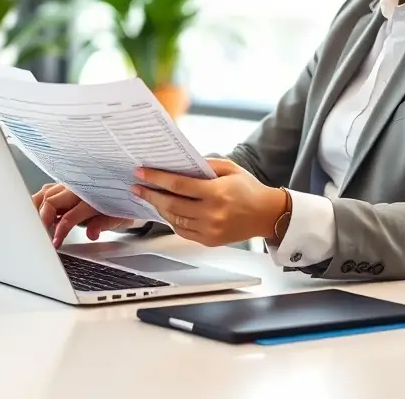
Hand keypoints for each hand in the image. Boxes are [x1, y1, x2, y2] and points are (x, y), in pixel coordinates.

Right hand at [31, 183, 134, 247]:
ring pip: (46, 194)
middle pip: (52, 201)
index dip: (60, 231)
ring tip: (34, 225)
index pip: (70, 216)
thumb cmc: (121, 206)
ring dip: (37, 209)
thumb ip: (104, 224)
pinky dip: (38, 200)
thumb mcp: (119, 218)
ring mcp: (70, 185)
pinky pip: (47, 190)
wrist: (126, 191)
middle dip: (43, 220)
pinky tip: (36, 212)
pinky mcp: (64, 185)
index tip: (55, 243)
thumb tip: (92, 233)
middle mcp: (79, 188)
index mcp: (94, 196)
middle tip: (41, 235)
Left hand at [130, 159, 287, 246]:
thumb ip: (205, 165)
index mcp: (216, 193)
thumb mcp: (230, 168)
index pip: (178, 184)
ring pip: (174, 219)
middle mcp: (212, 213)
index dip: (156, 178)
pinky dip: (171, 220)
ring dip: (158, 208)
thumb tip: (179, 163)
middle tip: (137, 186)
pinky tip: (166, 210)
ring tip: (149, 197)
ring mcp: (210, 230)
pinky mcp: (209, 240)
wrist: (267, 214)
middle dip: (150, 194)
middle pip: (171, 204)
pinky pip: (182, 231)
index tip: (141, 173)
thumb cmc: (249, 189)